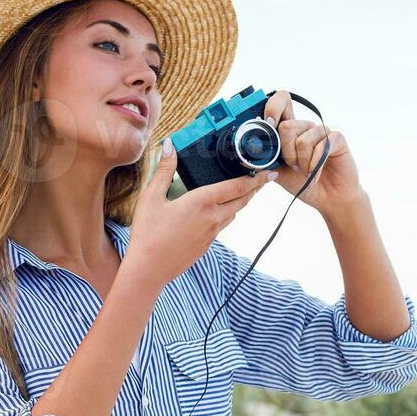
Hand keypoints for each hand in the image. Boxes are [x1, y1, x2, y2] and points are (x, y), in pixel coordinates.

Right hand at [125, 137, 276, 289]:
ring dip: (239, 202)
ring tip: (239, 193)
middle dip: (254, 189)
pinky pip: (221, 227)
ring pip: (232, 214)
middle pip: (242, 201)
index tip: (268, 172)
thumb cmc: (148, 234)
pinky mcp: (206, 246)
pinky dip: (224, 216)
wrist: (148, 269)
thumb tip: (169, 146)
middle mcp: (212, 218)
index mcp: (202, 202)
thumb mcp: (152, 198)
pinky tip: (214, 213)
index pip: (237, 187)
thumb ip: (164, 170)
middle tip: (262, 179)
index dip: (256, 178)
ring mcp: (211, 234)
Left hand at [261, 89, 363, 213]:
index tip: (269, 123)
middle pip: (287, 126)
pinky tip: (315, 174)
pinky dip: (315, 166)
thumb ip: (267, 158)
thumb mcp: (278, 171)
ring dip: (302, 163)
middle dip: (287, 153)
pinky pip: (321, 146)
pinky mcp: (337, 139)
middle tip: (294, 166)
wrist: (326, 198)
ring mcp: (321, 131)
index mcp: (290, 130)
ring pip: (302, 140)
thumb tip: (250, 150)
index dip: (273, 107)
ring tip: (306, 171)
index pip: (282, 101)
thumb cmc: (302, 182)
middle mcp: (305, 127)